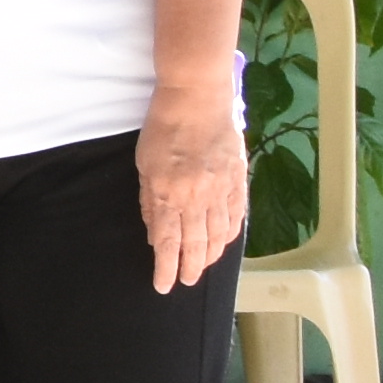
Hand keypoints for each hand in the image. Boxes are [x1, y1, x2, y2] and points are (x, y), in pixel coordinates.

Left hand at [139, 97, 249, 291]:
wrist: (197, 97)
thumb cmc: (163, 127)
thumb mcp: (144, 165)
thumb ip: (150, 202)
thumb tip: (155, 235)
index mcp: (169, 194)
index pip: (168, 243)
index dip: (166, 268)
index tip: (163, 285)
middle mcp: (197, 197)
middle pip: (196, 245)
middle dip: (191, 268)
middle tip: (186, 280)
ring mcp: (222, 189)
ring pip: (219, 235)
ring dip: (211, 256)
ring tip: (203, 267)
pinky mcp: (239, 179)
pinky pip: (237, 215)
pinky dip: (231, 234)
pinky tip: (224, 243)